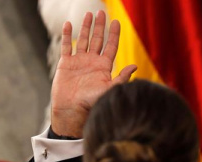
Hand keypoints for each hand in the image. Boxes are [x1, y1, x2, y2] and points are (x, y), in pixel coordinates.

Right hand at [51, 10, 136, 136]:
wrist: (72, 110)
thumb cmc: (92, 102)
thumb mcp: (110, 89)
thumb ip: (122, 77)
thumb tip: (135, 66)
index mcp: (104, 66)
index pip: (111, 46)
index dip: (114, 34)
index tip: (116, 22)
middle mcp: (92, 62)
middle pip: (98, 39)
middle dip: (100, 26)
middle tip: (102, 12)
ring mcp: (79, 61)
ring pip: (83, 40)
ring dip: (86, 27)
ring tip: (88, 14)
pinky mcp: (66, 63)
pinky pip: (67, 46)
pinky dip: (67, 35)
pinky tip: (68, 24)